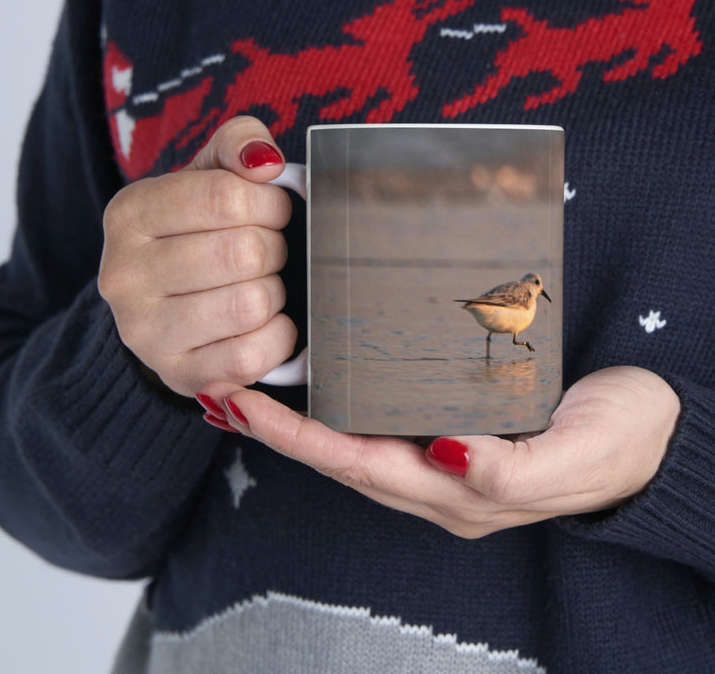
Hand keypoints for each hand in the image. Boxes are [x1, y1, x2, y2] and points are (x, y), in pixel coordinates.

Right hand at [98, 116, 296, 395]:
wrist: (166, 307)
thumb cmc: (198, 234)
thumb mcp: (208, 176)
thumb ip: (237, 145)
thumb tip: (265, 162)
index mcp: (130, 214)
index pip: (227, 197)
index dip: (270, 204)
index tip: (273, 212)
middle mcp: (125, 275)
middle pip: (244, 253)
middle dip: (274, 249)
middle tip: (268, 253)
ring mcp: (146, 333)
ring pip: (250, 304)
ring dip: (274, 293)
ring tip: (262, 286)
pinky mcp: (178, 375)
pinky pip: (251, 357)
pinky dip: (277, 337)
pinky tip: (267, 324)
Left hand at [198, 366, 679, 537]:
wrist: (654, 431)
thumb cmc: (621, 441)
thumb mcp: (578, 454)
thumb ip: (513, 468)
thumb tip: (449, 456)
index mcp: (462, 492)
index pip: (360, 464)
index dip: (297, 438)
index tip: (242, 403)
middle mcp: (442, 480)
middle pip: (342, 457)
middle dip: (279, 429)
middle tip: (223, 389)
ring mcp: (446, 458)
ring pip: (356, 442)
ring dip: (301, 420)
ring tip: (251, 388)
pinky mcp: (457, 428)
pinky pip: (383, 422)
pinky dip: (341, 407)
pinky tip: (322, 385)